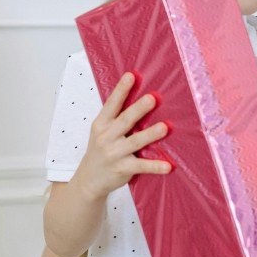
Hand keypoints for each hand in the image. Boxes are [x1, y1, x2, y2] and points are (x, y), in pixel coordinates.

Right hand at [76, 71, 171, 199]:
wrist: (89, 180)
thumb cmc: (100, 150)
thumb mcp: (101, 131)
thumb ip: (116, 116)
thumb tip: (138, 96)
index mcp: (101, 124)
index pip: (112, 104)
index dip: (121, 90)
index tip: (131, 76)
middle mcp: (106, 137)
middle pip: (125, 121)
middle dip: (138, 109)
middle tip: (152, 98)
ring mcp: (114, 154)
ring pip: (135, 142)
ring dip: (150, 134)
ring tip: (165, 127)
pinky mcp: (123, 169)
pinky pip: (142, 166)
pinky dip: (155, 166)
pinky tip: (168, 166)